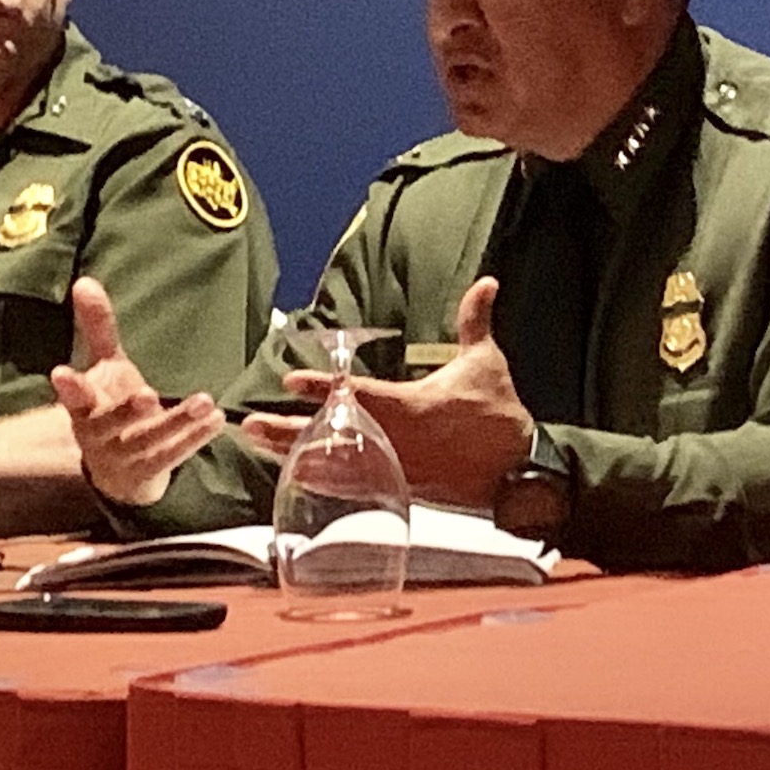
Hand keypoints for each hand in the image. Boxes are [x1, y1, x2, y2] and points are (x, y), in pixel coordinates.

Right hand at [49, 277, 221, 505]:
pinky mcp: (151, 471)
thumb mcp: (106, 368)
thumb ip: (98, 328)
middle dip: (126, 410)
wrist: (120, 473)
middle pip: (108, 423)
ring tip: (204, 402)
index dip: (69, 387)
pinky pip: (172, 456)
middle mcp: (99, 434)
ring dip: (177, 422)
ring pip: (149, 440)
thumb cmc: (110, 409)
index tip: (60, 373)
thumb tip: (85, 280)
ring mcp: (125, 456)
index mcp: (85, 407)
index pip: (73, 397)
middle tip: (147, 395)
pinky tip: (216, 419)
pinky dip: (194, 438)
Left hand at [276, 278, 533, 509]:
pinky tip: (294, 476)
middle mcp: (396, 439)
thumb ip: (475, 320)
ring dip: (293, 453)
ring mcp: (396, 467)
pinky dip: (322, 480)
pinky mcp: (400, 487)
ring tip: (257, 443)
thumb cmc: (499, 413)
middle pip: (332, 433)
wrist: (519, 469)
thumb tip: (487, 281)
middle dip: (289, 428)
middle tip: (251, 423)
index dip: (322, 387)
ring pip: (335, 461)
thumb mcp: (486, 362)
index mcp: (412, 406)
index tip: (290, 380)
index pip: (358, 394)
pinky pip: (353, 486)